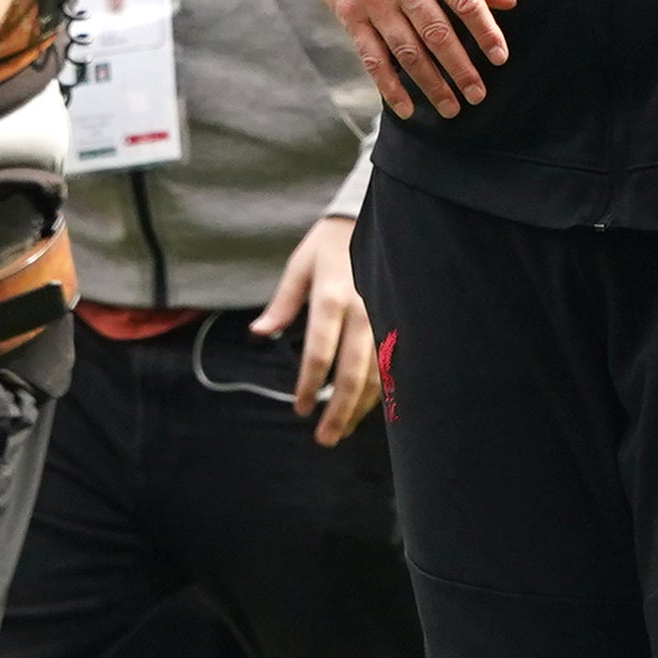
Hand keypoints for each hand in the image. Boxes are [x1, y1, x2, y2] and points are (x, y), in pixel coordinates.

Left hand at [253, 214, 376, 444]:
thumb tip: (259, 334)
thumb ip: (282, 304)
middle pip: (353, 374)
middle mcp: (364, 313)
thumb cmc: (329, 244)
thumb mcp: (300, 266)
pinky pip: (392, 365)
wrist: (372, 219)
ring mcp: (386, 319)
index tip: (298, 408)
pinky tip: (365, 408)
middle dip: (338, 411)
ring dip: (360, 408)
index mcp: (333, 298)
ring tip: (342, 431)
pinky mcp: (398, 323)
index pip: (320, 353)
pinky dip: (379, 391)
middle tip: (324, 438)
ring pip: (377, 375)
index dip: (308, 385)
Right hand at [296, 0, 515, 120]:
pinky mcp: (349, 14)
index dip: (485, 31)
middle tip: (478, 95)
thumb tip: (506, 2)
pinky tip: (406, 107)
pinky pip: (372, 57)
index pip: (465, 0)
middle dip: (461, 68)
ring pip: (407, 51)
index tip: (500, 57)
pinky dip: (389, 86)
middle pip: (437, 33)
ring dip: (431, 84)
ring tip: (451, 107)